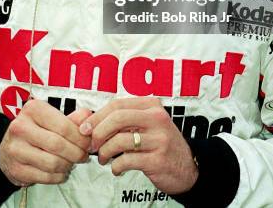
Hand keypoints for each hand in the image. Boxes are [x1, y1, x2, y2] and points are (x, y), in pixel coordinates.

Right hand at [0, 100, 90, 185]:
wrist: (8, 147)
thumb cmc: (35, 129)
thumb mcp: (52, 118)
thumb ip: (72, 118)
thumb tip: (88, 117)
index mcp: (32, 109)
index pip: (63, 126)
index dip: (80, 137)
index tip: (89, 143)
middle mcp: (20, 127)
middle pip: (58, 145)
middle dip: (77, 153)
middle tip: (84, 156)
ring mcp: (15, 149)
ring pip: (52, 163)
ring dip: (68, 165)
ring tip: (72, 162)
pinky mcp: (15, 169)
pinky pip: (45, 177)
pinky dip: (58, 176)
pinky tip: (61, 171)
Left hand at [80, 97, 197, 194]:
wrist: (187, 168)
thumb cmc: (160, 144)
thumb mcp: (146, 124)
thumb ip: (123, 119)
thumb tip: (89, 121)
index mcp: (151, 105)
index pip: (117, 104)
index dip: (97, 116)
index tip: (85, 128)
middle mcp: (157, 118)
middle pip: (117, 118)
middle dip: (98, 132)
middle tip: (92, 144)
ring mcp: (159, 139)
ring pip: (120, 140)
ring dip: (105, 152)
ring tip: (104, 159)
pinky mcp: (158, 160)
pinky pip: (127, 160)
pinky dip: (116, 166)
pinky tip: (117, 168)